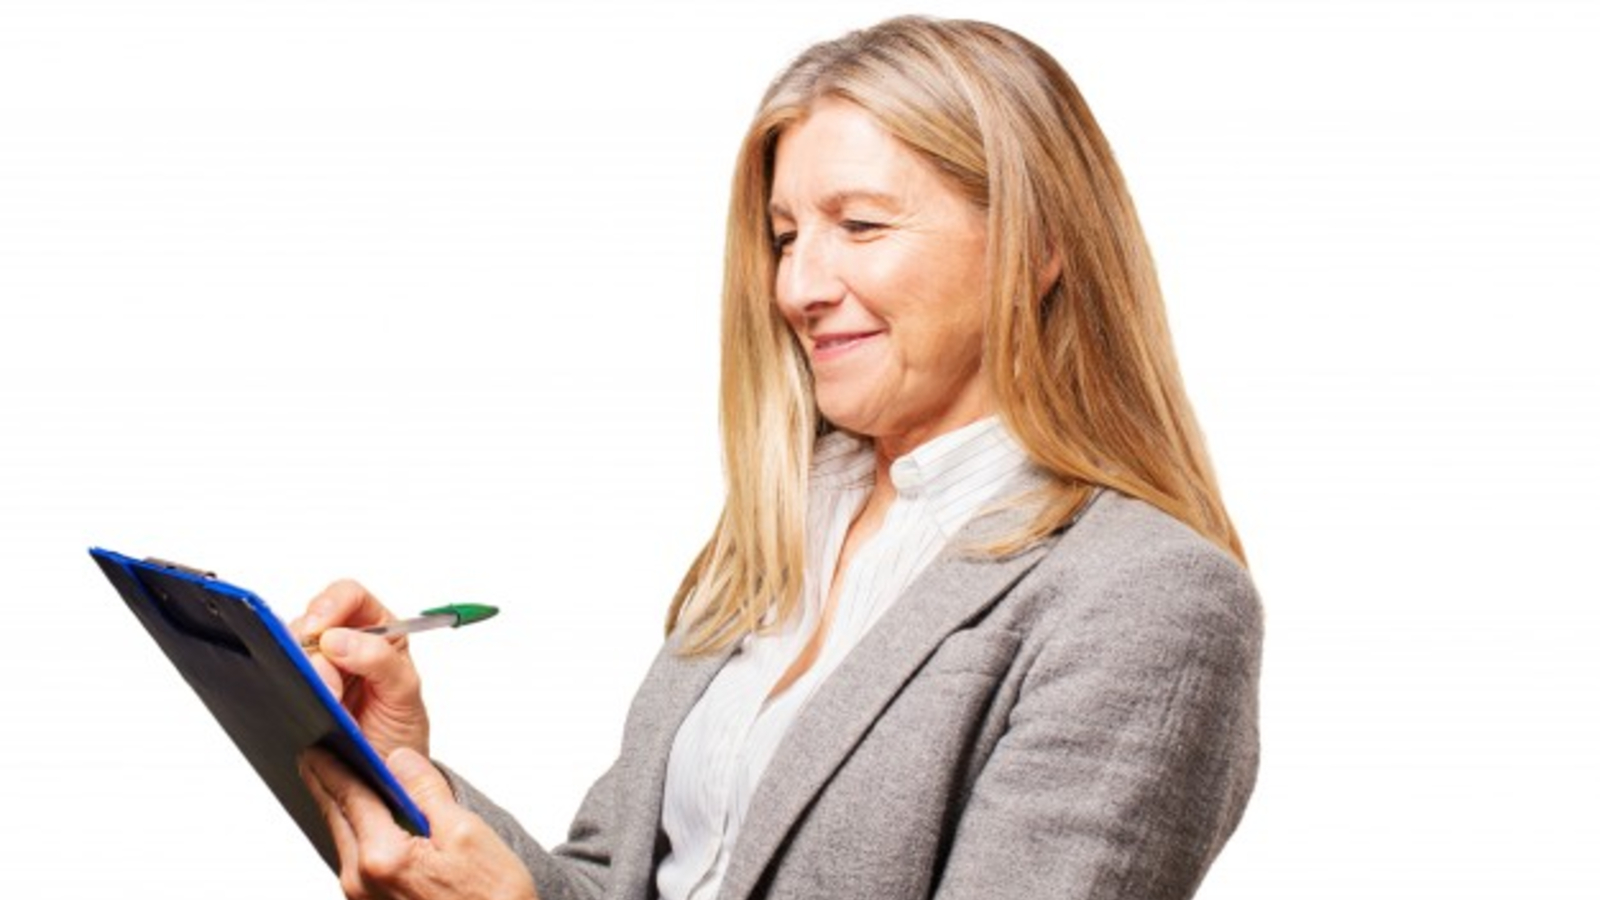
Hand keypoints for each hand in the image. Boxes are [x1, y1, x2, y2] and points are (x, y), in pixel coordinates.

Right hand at [290, 580, 430, 759]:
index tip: (322, 631)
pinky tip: (305, 703)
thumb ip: (381, 660)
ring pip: (291, 647)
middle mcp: (345, 641)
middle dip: (313, 648)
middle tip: (327, 684)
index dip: (332, 605)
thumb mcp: (405, 694)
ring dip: (304, 673)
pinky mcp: (298, 688)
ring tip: (328, 701)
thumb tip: (338, 639)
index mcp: (378, 630)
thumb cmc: (401, 730)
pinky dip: (288, 686)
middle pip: (312, 620)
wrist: (386, 771)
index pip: (350, 596)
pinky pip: (280, 675)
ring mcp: (318, 666)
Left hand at [301, 748, 538, 899]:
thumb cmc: (491, 898)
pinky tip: (367, 819)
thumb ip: (425, 790)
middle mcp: (362, 882)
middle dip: (327, 785)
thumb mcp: (465, 832)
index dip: (333, 765)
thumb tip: (399, 759)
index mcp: (383, 857)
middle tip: (316, 757)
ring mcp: (364, 899)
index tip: (318, 746)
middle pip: (338, 818)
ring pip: (344, 840)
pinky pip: (356, 859)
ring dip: (342, 809)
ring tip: (341, 781)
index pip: (350, 796)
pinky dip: (357, 833)